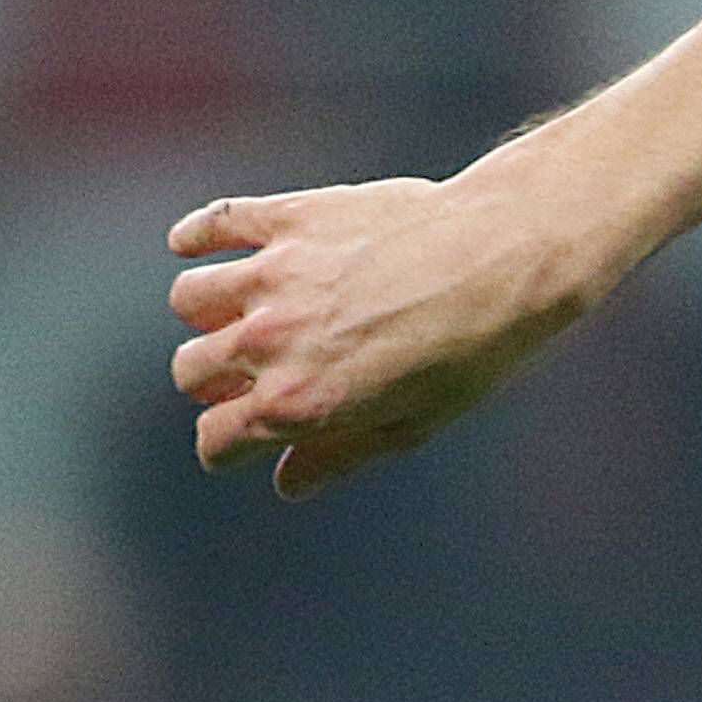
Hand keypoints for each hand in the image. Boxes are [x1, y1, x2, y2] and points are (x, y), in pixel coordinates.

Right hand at [168, 170, 612, 497]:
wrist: (510, 252)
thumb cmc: (477, 346)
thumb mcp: (416, 421)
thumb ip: (341, 454)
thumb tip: (286, 482)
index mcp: (296, 402)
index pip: (216, 438)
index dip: (229, 444)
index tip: (246, 433)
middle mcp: (269, 341)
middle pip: (191, 370)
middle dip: (217, 381)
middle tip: (258, 370)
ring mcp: (273, 275)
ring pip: (191, 300)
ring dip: (210, 311)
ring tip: (249, 309)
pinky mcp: (289, 218)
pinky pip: (212, 223)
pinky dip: (196, 236)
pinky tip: (197, 245)